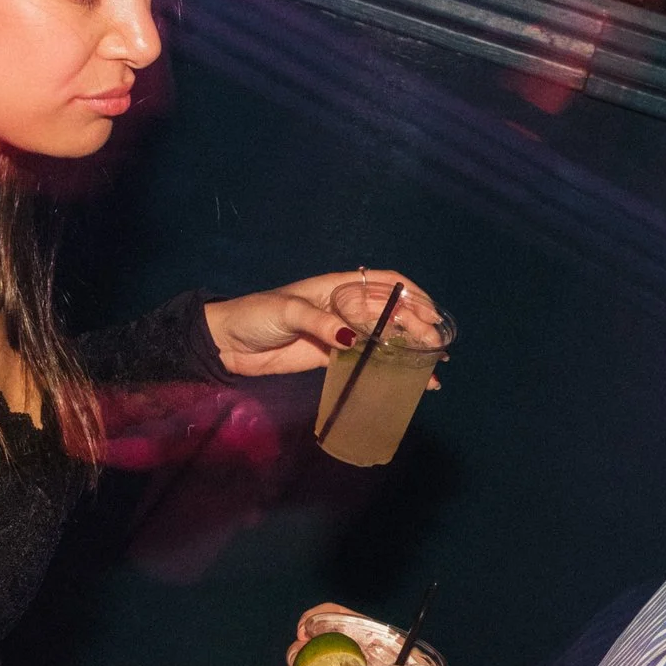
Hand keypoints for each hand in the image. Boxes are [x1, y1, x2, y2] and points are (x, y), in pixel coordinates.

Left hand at [202, 269, 442, 378]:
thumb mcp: (288, 312)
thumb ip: (320, 323)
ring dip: (409, 352)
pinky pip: (366, 361)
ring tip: (432, 371)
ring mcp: (340, 333)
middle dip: (418, 328)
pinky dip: (386, 370)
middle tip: (436, 349)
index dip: (411, 294)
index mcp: (338, 286)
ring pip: (384, 339)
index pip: (384, 283)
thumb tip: (352, 338)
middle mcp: (345, 307)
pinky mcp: (332, 358)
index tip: (432, 312)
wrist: (228, 343)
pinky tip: (404, 382)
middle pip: (391, 314)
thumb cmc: (256, 315)